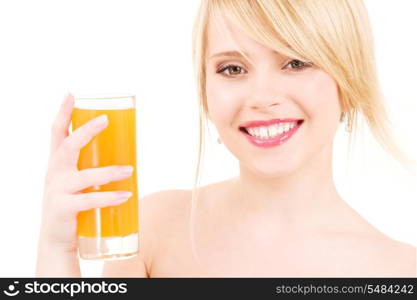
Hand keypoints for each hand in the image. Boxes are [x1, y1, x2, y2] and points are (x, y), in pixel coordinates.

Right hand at [39, 93, 133, 252]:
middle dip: (86, 131)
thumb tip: (126, 157)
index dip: (62, 113)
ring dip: (110, 171)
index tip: (70, 94)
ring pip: (85, 176)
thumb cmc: (71, 206)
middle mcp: (54, 173)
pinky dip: (109, 197)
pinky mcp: (64, 209)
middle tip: (106, 120)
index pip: (56, 133)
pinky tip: (125, 195)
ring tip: (131, 169)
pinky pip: (89, 201)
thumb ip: (90, 168)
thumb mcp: (75, 183)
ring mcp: (56, 191)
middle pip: (68, 146)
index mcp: (57, 163)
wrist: (56, 240)